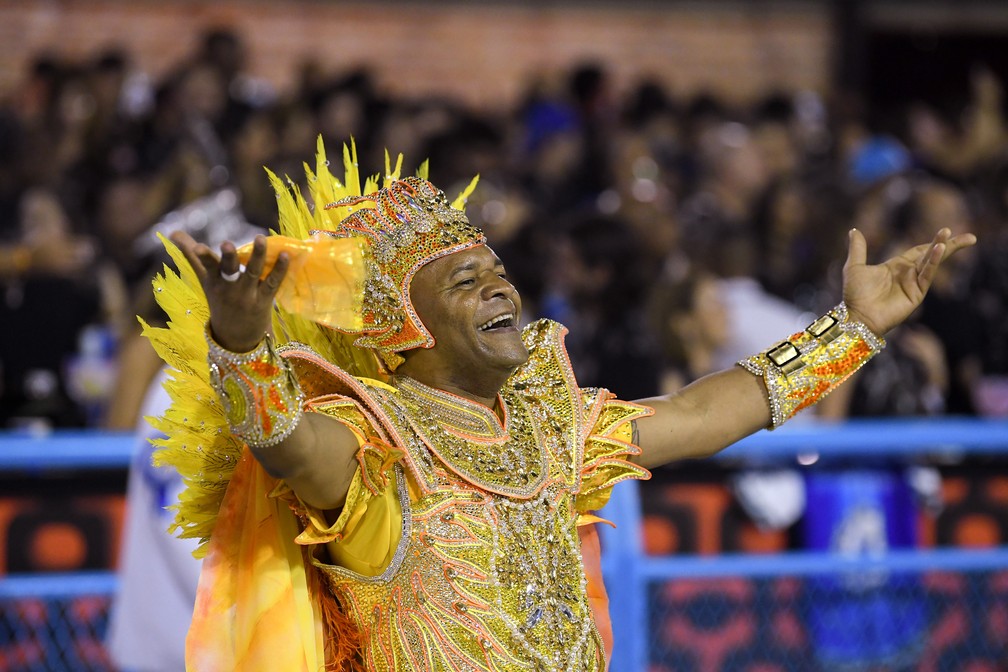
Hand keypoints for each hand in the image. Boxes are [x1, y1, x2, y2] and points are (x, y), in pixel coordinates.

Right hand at [170, 231, 289, 351]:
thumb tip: (172, 233)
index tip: (198, 247)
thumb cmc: (219, 300)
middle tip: (226, 244)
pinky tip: (285, 254)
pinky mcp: (264, 301)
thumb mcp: (204, 279)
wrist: (235, 338)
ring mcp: (247, 295)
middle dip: (227, 257)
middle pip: (229, 270)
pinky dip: (279, 269)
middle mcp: (229, 288)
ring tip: (260, 238)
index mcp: (214, 281)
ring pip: (253, 273)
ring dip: (258, 255)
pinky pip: (273, 283)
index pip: (207, 267)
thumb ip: (191, 255)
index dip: (202, 257)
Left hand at [842, 227, 976, 335]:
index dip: (933, 242)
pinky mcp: (915, 294)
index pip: (920, 251)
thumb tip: (854, 230)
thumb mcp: (854, 266)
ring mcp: (913, 284)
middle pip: (932, 255)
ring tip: (950, 235)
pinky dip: (932, 263)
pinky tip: (939, 250)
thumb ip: (858, 248)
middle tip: (971, 237)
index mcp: (896, 267)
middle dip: (950, 245)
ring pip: (931, 263)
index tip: (948, 231)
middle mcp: (908, 274)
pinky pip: (926, 275)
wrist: (856, 316)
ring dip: (942, 250)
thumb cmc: (854, 295)